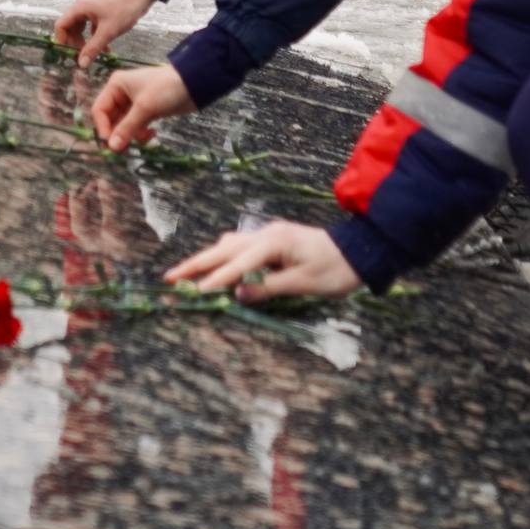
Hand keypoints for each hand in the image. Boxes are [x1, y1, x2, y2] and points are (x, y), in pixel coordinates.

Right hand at [53, 0, 156, 64]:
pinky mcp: (99, 10)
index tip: (68, 55)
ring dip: (86, 42)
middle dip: (75, 44)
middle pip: (70, 28)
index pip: (61, 25)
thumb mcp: (108, 32)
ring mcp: (90, 8)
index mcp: (79, 7)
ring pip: (81, 28)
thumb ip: (93, 48)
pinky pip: (91, 26)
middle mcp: (82, 6)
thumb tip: (81, 64)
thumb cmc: (124, 9)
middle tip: (83, 58)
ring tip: (94, 54)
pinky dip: (95, 37)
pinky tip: (105, 48)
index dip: (62, 41)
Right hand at [91, 64, 196, 151]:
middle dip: (117, 134)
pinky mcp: (146, 111)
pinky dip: (141, 133)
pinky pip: (135, 127)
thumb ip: (127, 128)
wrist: (194, 84)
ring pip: (123, 125)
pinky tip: (152, 134)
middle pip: (110, 119)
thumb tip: (112, 147)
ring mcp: (134, 103)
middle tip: (123, 150)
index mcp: (116, 85)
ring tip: (142, 140)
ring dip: (130, 135)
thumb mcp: (144, 108)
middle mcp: (122, 93)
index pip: (99, 110)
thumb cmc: (166, 89)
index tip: (110, 144)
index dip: (102, 127)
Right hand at [166, 220, 359, 303]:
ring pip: (230, 245)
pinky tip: (217, 266)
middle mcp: (266, 233)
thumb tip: (236, 295)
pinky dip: (223, 257)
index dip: (215, 279)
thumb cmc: (335, 270)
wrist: (360, 250)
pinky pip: (240, 247)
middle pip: (224, 249)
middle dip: (196, 263)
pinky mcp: (273, 240)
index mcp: (273, 242)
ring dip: (207, 259)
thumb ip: (268, 288)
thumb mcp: (303, 283)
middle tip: (169, 277)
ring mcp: (269, 234)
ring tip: (186, 275)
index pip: (237, 263)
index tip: (195, 293)